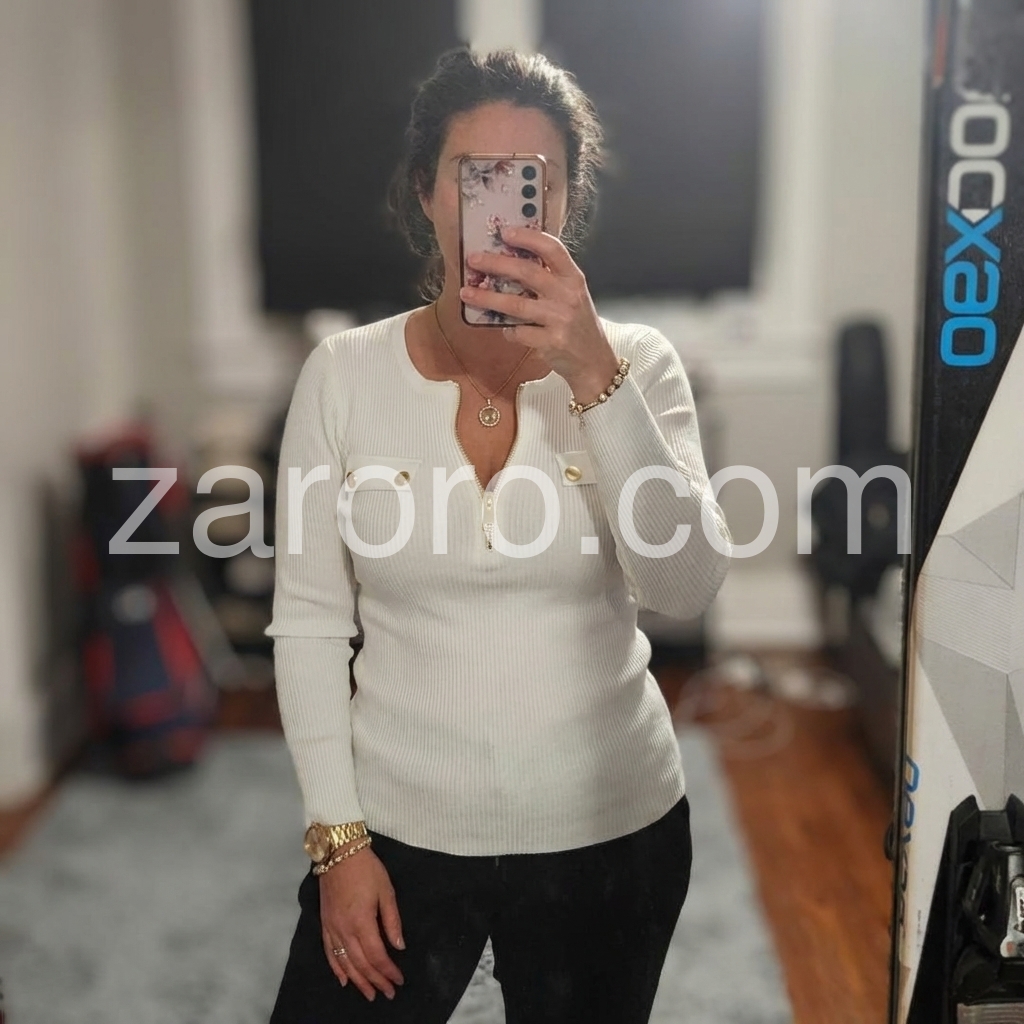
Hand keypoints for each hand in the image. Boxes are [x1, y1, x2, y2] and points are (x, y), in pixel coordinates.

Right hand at [319, 843, 405, 1000]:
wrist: (339, 853)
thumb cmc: (367, 869)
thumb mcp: (386, 891)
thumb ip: (392, 921)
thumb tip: (399, 946)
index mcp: (362, 922)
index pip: (377, 955)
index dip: (388, 971)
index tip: (398, 980)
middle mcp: (344, 930)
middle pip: (361, 963)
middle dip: (375, 981)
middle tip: (387, 993)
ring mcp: (332, 928)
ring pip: (345, 963)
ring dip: (358, 981)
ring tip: (369, 994)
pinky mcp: (324, 924)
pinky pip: (329, 952)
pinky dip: (336, 969)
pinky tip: (344, 979)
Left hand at [460, 225, 620, 403]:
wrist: (594, 361)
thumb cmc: (578, 324)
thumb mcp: (572, 295)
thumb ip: (550, 278)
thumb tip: (510, 261)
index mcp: (573, 278)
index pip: (552, 249)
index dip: (528, 237)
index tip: (505, 232)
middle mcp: (568, 295)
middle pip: (528, 272)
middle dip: (496, 263)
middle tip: (474, 259)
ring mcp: (560, 319)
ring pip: (516, 304)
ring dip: (487, 298)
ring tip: (467, 293)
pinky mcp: (551, 342)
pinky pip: (518, 332)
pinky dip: (507, 330)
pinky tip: (504, 329)